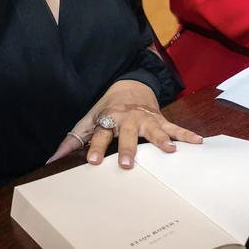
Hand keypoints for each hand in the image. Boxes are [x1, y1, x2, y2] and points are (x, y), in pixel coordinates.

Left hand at [47, 79, 202, 167]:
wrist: (130, 85)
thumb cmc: (108, 107)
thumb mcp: (89, 119)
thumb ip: (74, 139)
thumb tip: (51, 160)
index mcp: (109, 118)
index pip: (100, 134)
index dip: (94, 147)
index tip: (91, 162)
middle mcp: (128, 118)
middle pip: (127, 134)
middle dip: (127, 148)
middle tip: (126, 164)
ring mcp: (146, 118)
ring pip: (154, 130)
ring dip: (161, 140)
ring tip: (169, 151)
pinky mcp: (160, 119)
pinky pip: (174, 127)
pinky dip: (186, 134)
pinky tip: (197, 142)